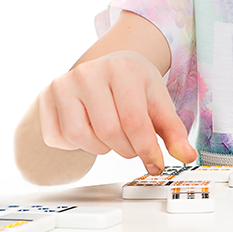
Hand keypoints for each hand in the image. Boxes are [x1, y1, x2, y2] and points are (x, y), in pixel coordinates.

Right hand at [38, 51, 196, 173]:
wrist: (110, 67)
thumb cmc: (136, 87)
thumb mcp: (160, 104)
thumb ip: (174, 132)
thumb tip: (187, 156)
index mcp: (123, 69)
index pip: (134, 121)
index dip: (146, 149)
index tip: (156, 164)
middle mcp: (89, 72)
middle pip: (108, 132)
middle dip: (126, 149)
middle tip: (133, 147)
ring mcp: (63, 83)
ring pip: (79, 136)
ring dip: (100, 148)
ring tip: (111, 136)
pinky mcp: (45, 97)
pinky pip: (57, 138)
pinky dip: (75, 146)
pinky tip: (89, 131)